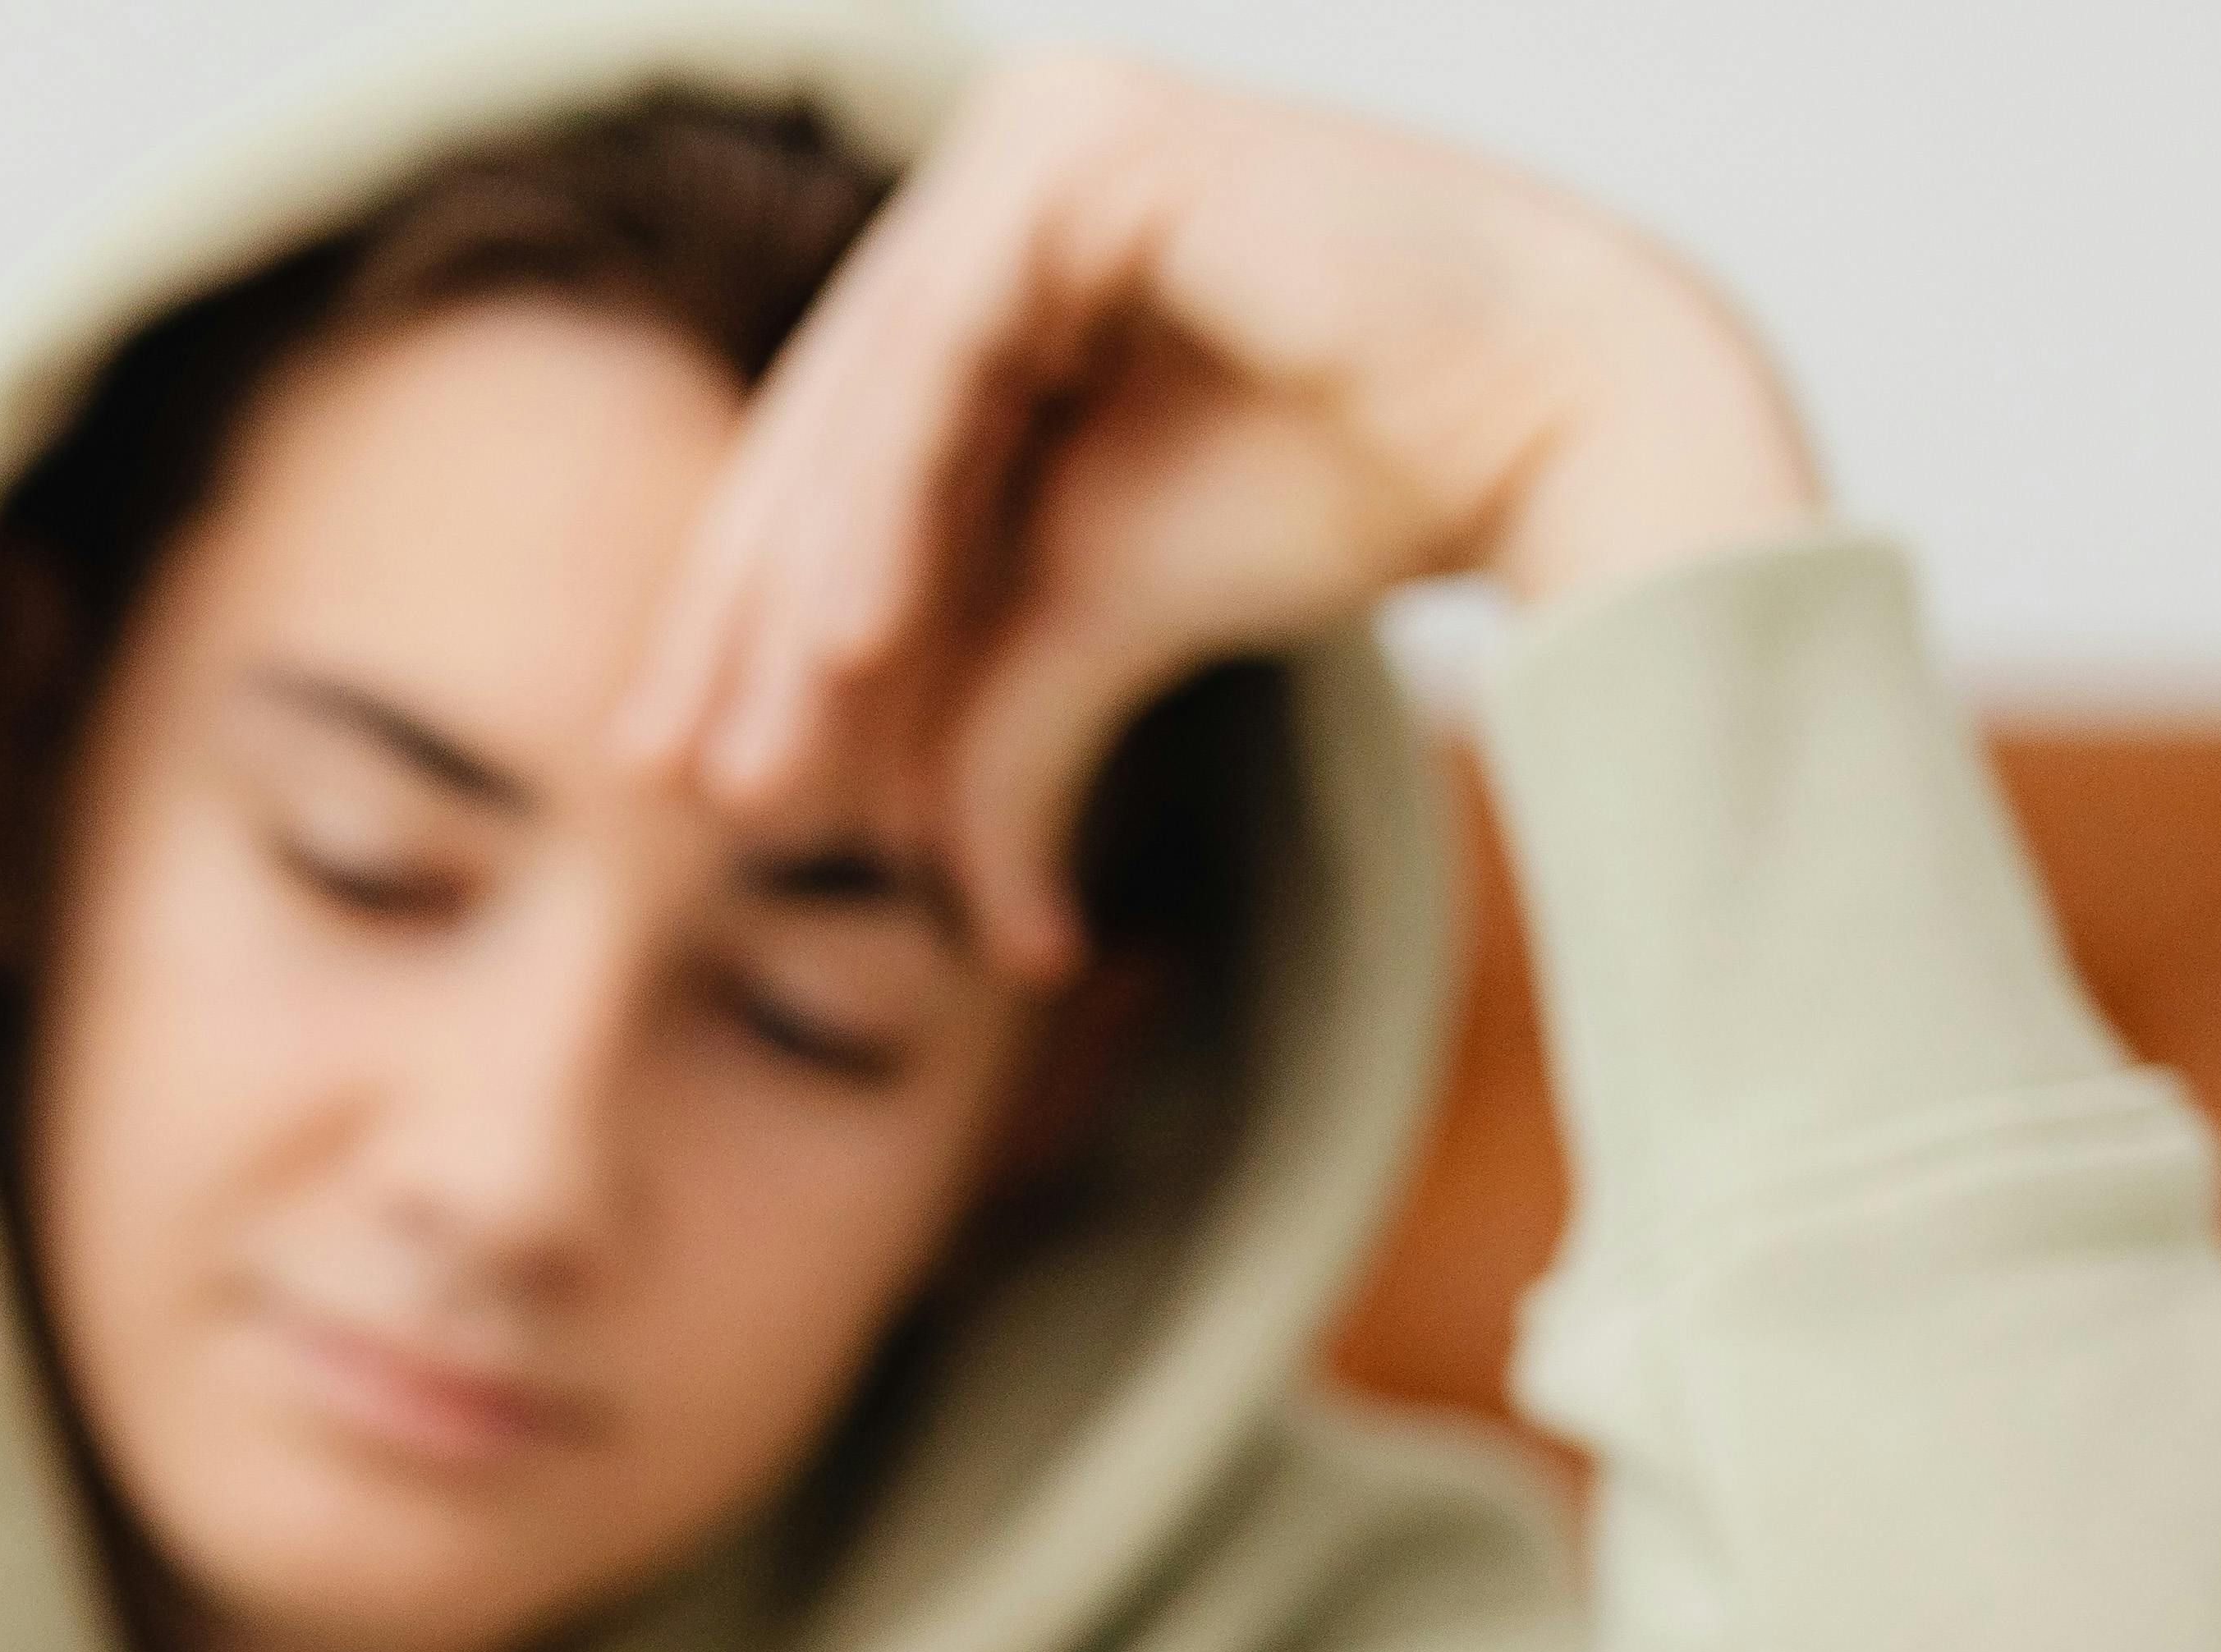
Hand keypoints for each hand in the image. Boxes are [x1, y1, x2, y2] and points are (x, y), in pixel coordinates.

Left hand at [614, 51, 1823, 978]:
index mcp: (982, 282)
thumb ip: (989, 735)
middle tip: (685, 781)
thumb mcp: (1096, 625)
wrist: (1537, 417)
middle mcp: (994, 198)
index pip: (826, 468)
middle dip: (744, 628)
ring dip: (799, 588)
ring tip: (763, 742)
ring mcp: (1037, 148)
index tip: (683, 777)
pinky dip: (882, 494)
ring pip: (863, 401)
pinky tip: (848, 632)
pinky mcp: (1087, 145)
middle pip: (823, 438)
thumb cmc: (1335, 496)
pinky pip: (941, 343)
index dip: (741, 629)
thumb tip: (978, 936)